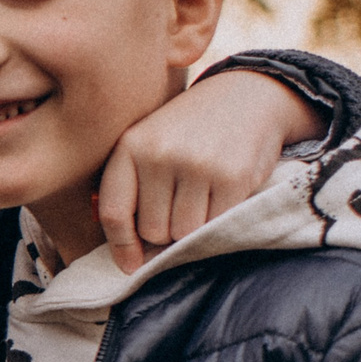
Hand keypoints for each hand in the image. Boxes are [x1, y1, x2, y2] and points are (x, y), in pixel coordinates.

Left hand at [96, 69, 322, 271]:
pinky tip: (223, 194)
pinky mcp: (232, 177)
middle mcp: (160, 153)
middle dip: (166, 229)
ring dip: (193, 226)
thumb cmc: (190, 130)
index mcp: (130, 145)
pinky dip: (219, 219)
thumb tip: (129, 256)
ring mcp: (197, 165)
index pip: (114, 212)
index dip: (121, 246)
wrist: (246, 95)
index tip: (130, 265)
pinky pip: (215, 225)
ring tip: (202, 197)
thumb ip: (132, 187)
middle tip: (182, 205)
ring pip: (184, 232)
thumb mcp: (149, 143)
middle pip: (152, 231)